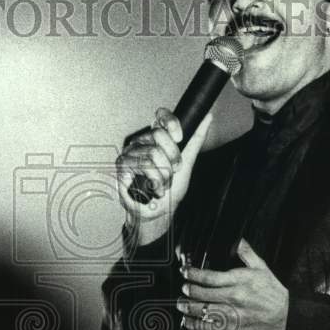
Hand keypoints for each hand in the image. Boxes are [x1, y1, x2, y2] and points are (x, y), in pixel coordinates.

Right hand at [116, 109, 212, 244]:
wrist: (159, 213)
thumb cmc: (171, 190)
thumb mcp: (187, 163)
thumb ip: (196, 139)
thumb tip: (208, 117)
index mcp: (155, 139)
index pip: (161, 116)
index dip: (171, 123)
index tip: (180, 139)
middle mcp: (141, 143)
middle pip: (159, 135)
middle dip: (172, 157)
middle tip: (172, 172)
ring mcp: (129, 153)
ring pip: (153, 153)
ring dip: (164, 175)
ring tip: (163, 184)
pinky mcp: (121, 165)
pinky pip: (145, 165)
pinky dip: (155, 181)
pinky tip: (154, 188)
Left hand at [176, 238, 288, 329]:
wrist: (287, 318)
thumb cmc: (274, 294)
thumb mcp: (262, 268)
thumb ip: (246, 253)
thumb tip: (237, 239)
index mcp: (239, 281)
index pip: (208, 276)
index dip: (192, 274)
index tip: (185, 272)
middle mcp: (233, 297)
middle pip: (201, 294)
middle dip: (188, 290)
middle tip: (183, 289)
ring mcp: (232, 315)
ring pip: (202, 311)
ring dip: (187, 308)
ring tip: (181, 305)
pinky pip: (208, 329)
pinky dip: (195, 325)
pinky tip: (189, 322)